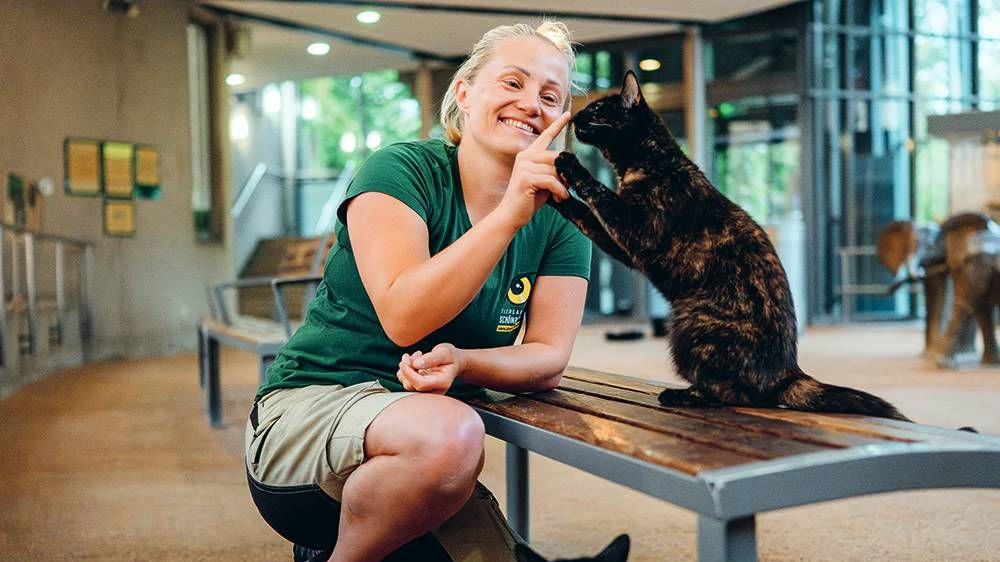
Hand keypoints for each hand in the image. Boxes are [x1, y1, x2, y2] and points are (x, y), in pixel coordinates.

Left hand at [396, 343, 464, 393]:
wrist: (454, 362)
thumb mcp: (445, 352)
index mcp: (442, 382)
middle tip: (409, 355)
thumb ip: (432, 358)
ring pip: (406, 383)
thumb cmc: (450, 357)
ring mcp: (426, 391)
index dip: (409, 373)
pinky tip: (414, 360)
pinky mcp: (419, 388)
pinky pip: (406, 381)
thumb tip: (416, 364)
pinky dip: (405, 369)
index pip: (420, 383)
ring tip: (416, 355)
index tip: (405, 361)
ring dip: (405, 367)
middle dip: (405, 369)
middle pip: (411, 386)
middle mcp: (434, 390)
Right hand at [497, 111, 572, 228]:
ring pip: (555, 170)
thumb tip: (569, 166)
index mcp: (528, 155)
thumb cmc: (529, 199)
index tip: (568, 114)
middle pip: (557, 157)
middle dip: (565, 174)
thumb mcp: (544, 181)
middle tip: (565, 188)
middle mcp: (525, 156)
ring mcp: (524, 166)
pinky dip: (559, 190)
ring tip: (561, 196)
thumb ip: (554, 170)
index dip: (558, 125)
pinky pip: (551, 180)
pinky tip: (559, 198)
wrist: (511, 214)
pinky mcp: (525, 178)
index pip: (545, 136)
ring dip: (562, 186)